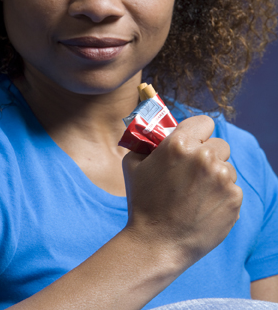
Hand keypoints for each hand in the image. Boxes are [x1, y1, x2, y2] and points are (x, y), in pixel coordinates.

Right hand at [122, 115, 242, 269]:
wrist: (156, 244)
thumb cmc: (142, 203)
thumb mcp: (133, 165)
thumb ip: (146, 143)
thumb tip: (155, 133)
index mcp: (179, 144)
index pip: (204, 122)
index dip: (198, 133)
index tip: (194, 143)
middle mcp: (204, 157)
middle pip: (220, 144)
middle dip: (209, 155)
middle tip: (194, 173)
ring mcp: (222, 178)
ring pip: (227, 167)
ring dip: (216, 176)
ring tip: (197, 195)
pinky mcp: (234, 198)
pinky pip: (232, 188)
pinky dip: (222, 196)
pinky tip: (204, 207)